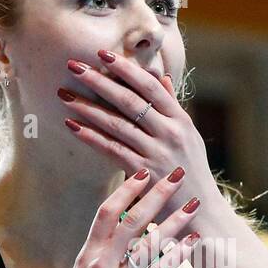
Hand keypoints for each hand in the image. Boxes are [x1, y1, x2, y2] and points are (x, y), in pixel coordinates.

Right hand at [42, 167, 203, 267]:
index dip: (126, 190)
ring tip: (194, 203)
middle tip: (175, 174)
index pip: (106, 213)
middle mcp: (101, 265)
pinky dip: (179, 254)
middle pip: (132, 220)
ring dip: (176, 220)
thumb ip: (95, 261)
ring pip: (150, 243)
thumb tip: (111, 243)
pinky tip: (194, 242)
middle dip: (157, 193)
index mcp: (86, 257)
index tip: (142, 172)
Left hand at [60, 52, 219, 221]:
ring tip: (64, 95)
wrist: (204, 213)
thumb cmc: (192, 174)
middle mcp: (171, 133)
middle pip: (130, 100)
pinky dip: (91, 137)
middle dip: (99, 80)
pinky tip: (73, 126)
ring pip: (118, 124)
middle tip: (73, 65)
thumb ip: (173, 107)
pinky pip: (113, 150)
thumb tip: (162, 77)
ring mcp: (159, 153)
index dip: (126, 68)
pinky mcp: (146, 174)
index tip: (102, 54)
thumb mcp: (189, 137)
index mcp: (181, 120)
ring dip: (88, 107)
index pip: (151, 86)